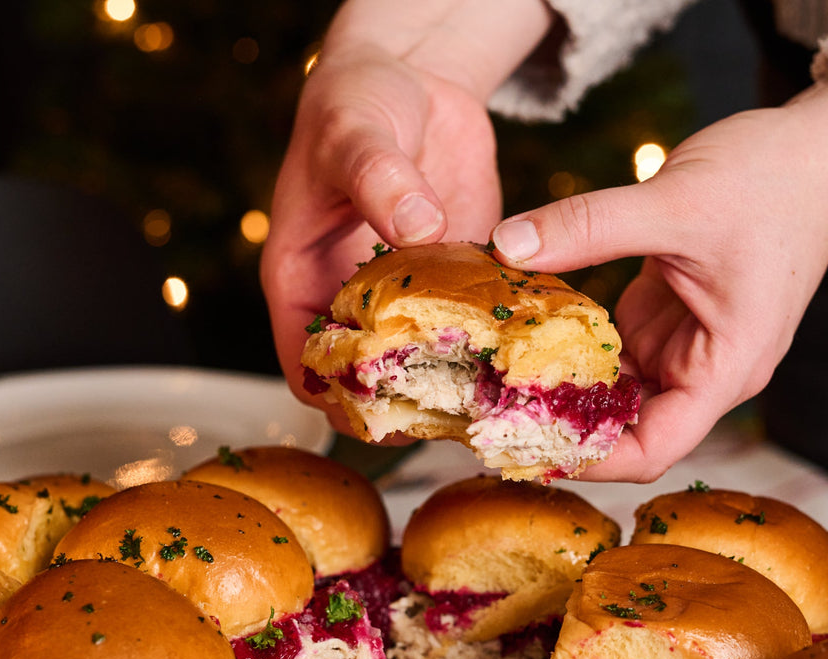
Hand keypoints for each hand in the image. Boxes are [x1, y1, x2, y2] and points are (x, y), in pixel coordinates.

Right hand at [260, 0, 552, 427]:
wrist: (412, 74)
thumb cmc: (355, 102)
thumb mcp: (355, 135)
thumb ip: (380, 180)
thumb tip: (415, 230)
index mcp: (301, 278)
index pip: (304, 365)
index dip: (334, 397)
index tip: (381, 413)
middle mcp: (349, 298)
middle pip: (365, 380)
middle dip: (402, 402)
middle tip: (452, 415)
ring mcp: (404, 294)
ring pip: (421, 361)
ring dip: (453, 379)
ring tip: (495, 396)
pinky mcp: (454, 279)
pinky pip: (469, 324)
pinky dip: (492, 340)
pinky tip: (526, 350)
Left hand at [491, 70, 827, 481]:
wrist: (817, 152)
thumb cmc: (773, 180)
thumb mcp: (675, 201)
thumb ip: (589, 224)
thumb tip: (507, 244)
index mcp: (726, 367)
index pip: (655, 446)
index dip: (590, 459)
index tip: (524, 444)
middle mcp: (705, 371)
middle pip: (627, 431)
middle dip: (560, 428)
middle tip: (484, 417)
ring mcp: (683, 349)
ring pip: (612, 396)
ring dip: (557, 393)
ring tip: (488, 386)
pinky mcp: (665, 322)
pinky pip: (608, 356)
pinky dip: (567, 353)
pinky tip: (518, 343)